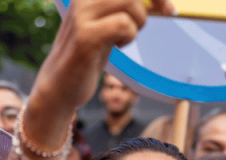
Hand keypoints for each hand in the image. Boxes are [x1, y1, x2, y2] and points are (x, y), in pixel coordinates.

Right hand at [30, 0, 173, 112]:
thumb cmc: (87, 55)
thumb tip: (159, 2)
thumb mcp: (106, 24)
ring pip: (130, 1)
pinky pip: (124, 24)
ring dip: (139, 21)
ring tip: (126, 37)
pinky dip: (129, 36)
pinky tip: (119, 46)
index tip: (167, 5)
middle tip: (166, 13)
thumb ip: (125, 8)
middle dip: (155, 0)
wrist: (58, 86)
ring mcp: (81, 15)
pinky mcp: (86, 36)